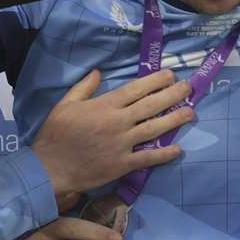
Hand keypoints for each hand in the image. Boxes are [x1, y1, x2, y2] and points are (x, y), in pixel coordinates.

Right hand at [32, 69, 194, 196]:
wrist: (49, 169)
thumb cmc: (55, 135)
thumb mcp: (65, 104)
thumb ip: (84, 87)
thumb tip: (99, 71)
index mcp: (104, 105)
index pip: (136, 89)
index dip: (156, 80)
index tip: (170, 75)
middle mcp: (117, 122)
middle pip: (151, 105)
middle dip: (172, 94)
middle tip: (188, 88)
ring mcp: (122, 144)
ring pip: (154, 128)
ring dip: (174, 120)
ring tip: (190, 112)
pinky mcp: (122, 164)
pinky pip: (147, 157)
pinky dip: (164, 154)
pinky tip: (178, 149)